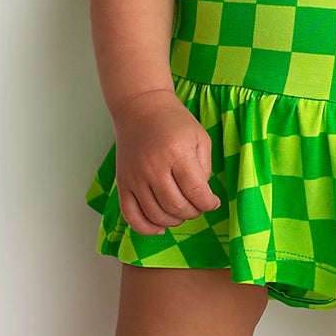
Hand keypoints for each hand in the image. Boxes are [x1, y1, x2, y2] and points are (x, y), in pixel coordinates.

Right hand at [110, 89, 222, 234]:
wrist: (140, 107)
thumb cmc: (174, 122)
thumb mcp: (200, 138)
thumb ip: (204, 169)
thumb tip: (202, 197)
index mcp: (176, 153)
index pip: (196, 191)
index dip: (209, 203)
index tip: (213, 202)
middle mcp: (153, 167)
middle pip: (177, 207)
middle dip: (194, 212)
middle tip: (198, 205)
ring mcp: (135, 177)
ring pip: (156, 215)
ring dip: (175, 220)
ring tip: (182, 211)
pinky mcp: (123, 183)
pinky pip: (131, 215)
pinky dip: (146, 228)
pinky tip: (160, 227)